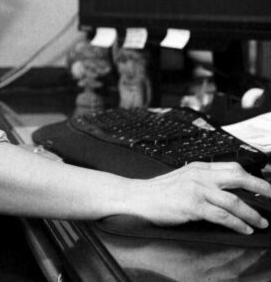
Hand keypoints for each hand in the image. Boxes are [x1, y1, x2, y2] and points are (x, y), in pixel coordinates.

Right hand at [135, 162, 270, 233]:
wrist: (137, 197)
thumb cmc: (159, 192)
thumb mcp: (183, 179)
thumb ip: (204, 182)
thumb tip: (229, 192)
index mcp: (198, 167)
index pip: (233, 167)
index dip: (253, 176)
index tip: (265, 185)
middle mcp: (199, 175)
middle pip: (238, 176)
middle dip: (261, 188)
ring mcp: (196, 189)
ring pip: (234, 199)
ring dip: (252, 213)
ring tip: (261, 222)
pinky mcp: (192, 205)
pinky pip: (222, 215)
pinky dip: (237, 223)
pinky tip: (244, 228)